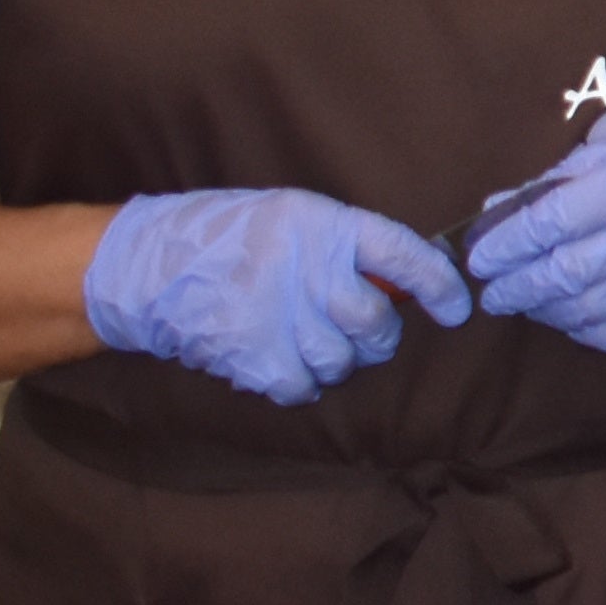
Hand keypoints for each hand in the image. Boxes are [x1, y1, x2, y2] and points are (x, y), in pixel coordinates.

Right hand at [82, 187, 473, 403]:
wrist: (149, 267)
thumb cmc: (230, 237)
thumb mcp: (293, 216)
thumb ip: (346, 246)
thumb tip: (406, 284)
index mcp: (322, 224)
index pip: (402, 254)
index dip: (438, 284)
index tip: (456, 308)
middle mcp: (306, 270)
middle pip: (375, 323)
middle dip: (378, 336)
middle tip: (360, 330)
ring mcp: (278, 316)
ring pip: (341, 361)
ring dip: (334, 359)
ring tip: (304, 338)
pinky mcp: (252, 357)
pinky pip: (304, 388)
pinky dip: (300, 382)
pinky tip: (280, 357)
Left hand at [460, 103, 605, 347]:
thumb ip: (553, 181)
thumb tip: (493, 211)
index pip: (552, 219)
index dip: (507, 242)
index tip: (478, 256)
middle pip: (561, 272)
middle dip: (515, 285)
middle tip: (491, 290)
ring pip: (578, 308)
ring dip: (539, 308)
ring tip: (521, 300)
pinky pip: (604, 333)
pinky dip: (573, 326)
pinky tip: (562, 313)